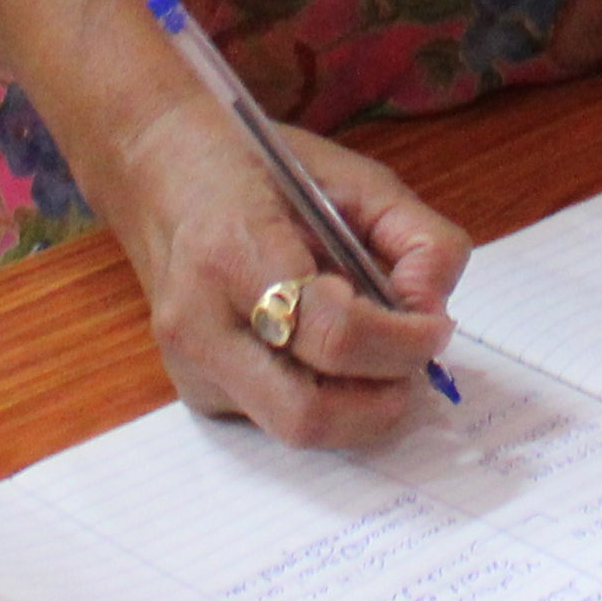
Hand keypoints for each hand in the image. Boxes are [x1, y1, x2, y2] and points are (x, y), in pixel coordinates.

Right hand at [78, 86, 471, 452]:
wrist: (165, 176)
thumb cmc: (265, 169)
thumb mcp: (357, 177)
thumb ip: (416, 237)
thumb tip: (434, 311)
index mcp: (235, 252)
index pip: (331, 333)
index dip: (402, 343)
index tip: (436, 328)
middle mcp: (200, 325)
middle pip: (307, 414)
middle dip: (381, 401)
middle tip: (414, 362)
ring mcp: (191, 369)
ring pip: (294, 431)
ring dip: (358, 408)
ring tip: (381, 357)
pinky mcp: (195, 394)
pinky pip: (277, 418)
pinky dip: (327, 397)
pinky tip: (333, 353)